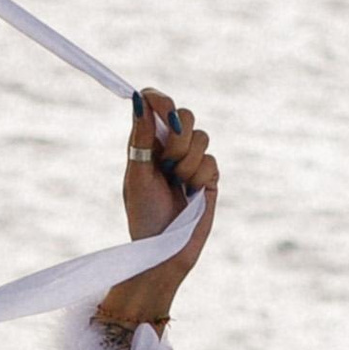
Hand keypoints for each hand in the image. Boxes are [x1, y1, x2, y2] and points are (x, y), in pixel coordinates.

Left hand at [105, 88, 217, 329]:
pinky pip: (211, 160)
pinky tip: (191, 194)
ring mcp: (191, 160)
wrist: (164, 250)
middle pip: (184, 114)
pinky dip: (199, 177)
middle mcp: (169, 147)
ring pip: (201, 136)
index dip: (160, 99)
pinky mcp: (209, 176)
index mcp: (146, 143)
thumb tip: (138, 100)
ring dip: (187, 162)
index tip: (161, 106)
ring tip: (177, 185)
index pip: (154, 105)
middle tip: (167, 162)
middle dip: (178, 137)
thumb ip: (141, 138)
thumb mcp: (137, 175)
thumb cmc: (143, 216)